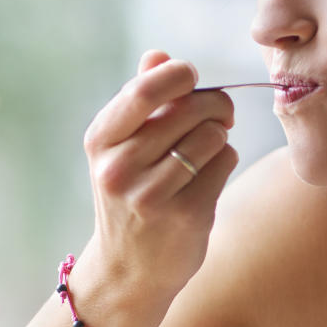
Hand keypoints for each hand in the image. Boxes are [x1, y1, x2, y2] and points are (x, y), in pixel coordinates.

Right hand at [70, 50, 237, 326]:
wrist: (127, 270)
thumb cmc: (130, 197)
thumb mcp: (120, 150)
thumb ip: (139, 101)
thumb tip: (159, 55)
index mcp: (101, 141)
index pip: (145, 90)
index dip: (178, 74)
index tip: (192, 77)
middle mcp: (120, 167)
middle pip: (189, 109)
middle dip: (214, 104)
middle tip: (219, 114)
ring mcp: (151, 195)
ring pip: (212, 136)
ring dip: (219, 138)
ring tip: (206, 152)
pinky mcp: (185, 216)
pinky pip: (224, 163)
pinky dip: (224, 162)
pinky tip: (208, 176)